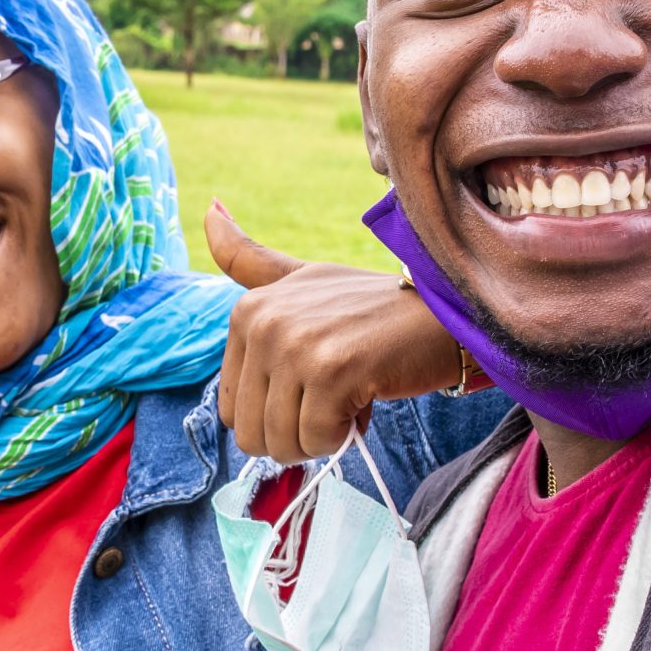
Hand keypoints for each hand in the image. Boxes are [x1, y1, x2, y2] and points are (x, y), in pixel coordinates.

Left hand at [209, 200, 463, 462]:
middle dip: (295, 433)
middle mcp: (263, 323)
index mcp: (247, 310)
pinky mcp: (329, 370)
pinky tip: (364, 398)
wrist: (441, 313)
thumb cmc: (371, 306)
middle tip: (332, 397)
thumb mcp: (302, 278)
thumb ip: (249, 259)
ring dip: (321, 437)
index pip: (232, 410)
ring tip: (349, 393)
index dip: (276, 414)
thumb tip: (209, 208)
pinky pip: (318, 439)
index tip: (312, 383)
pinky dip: (344, 435)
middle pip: (251, 434)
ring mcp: (295, 345)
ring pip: (281, 442)